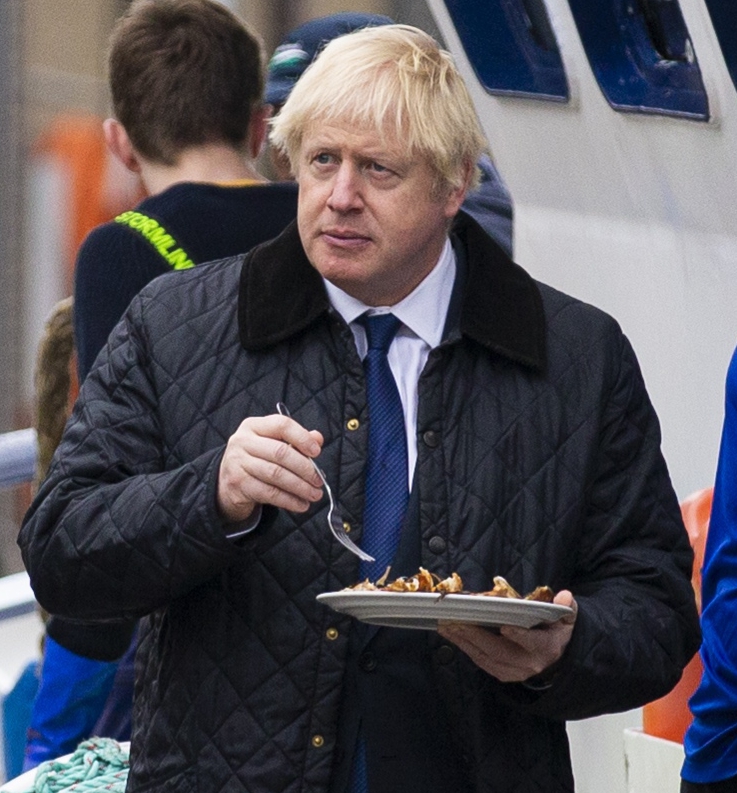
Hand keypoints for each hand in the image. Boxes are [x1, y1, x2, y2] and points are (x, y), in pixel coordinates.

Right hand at [217, 413, 324, 521]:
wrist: (227, 481)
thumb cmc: (257, 458)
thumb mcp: (273, 443)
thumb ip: (296, 440)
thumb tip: (317, 438)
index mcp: (254, 426)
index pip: (282, 425)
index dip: (302, 438)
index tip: (317, 452)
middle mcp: (243, 441)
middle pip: (281, 453)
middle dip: (305, 468)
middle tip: (319, 480)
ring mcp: (238, 462)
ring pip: (276, 475)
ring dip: (300, 487)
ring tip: (314, 494)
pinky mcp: (238, 484)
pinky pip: (269, 493)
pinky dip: (289, 500)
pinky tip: (301, 504)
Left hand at [437, 590, 576, 682]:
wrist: (556, 658)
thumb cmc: (556, 632)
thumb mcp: (566, 618)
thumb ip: (566, 607)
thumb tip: (565, 596)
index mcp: (546, 647)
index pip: (533, 643)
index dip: (520, 636)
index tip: (505, 627)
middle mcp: (529, 663)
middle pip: (500, 651)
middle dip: (476, 637)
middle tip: (457, 622)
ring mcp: (514, 671)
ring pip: (486, 658)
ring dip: (464, 642)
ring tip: (447, 626)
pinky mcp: (502, 673)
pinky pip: (480, 662)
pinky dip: (465, 648)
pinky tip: (452, 635)